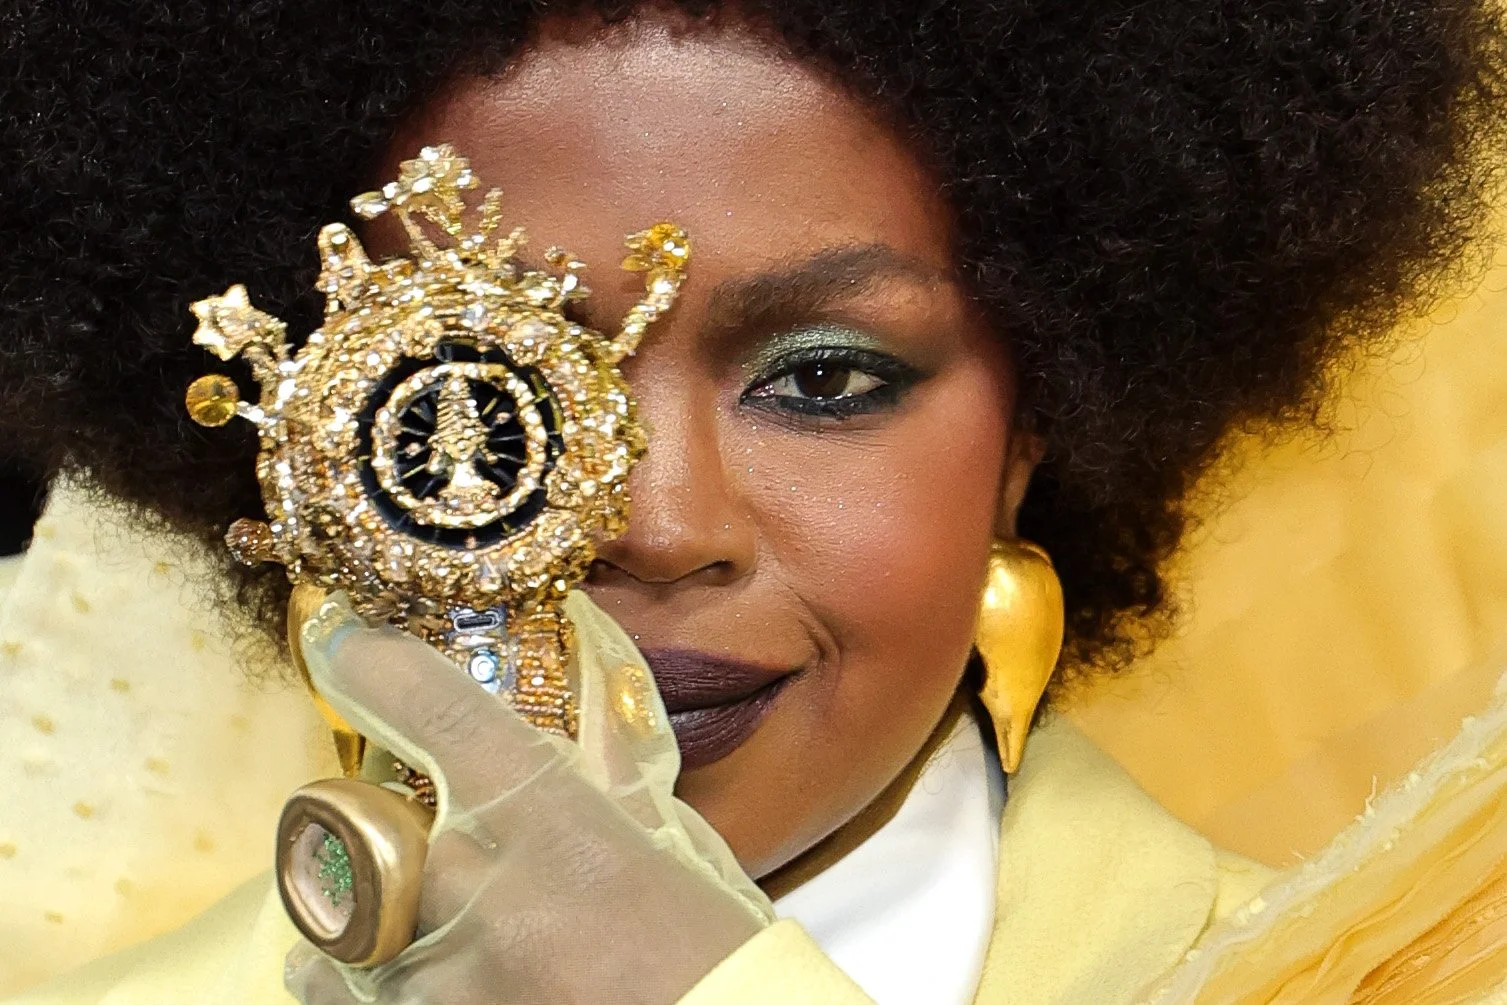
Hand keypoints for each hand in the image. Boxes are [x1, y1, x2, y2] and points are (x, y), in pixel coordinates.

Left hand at [283, 592, 772, 1004]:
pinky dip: (353, 975)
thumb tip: (590, 723)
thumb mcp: (673, 853)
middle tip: (423, 841)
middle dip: (385, 826)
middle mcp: (471, 884)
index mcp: (547, 814)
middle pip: (364, 819)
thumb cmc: (711, 960)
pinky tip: (406, 972)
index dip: (372, 658)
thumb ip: (615, 786)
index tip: (341, 635)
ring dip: (373, 909)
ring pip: (342, 911)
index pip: (431, 704)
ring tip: (425, 925)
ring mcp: (434, 972)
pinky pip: (338, 986)